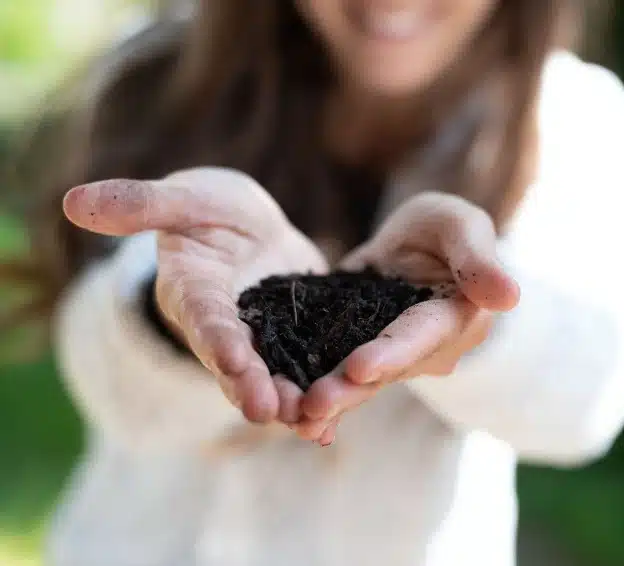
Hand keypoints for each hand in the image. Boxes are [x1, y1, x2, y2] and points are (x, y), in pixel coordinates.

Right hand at [63, 167, 327, 425]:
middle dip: (250, 386)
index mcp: (193, 291)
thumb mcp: (184, 199)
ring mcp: (258, 338)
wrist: (246, 229)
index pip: (202, 316)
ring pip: (270, 377)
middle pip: (234, 360)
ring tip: (311, 425)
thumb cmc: (208, 209)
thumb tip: (72, 201)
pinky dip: (316, 397)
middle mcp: (221, 327)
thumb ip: (142, 204)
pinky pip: (303, 372)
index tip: (231, 358)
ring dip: (288, 403)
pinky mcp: (292, 341)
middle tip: (270, 412)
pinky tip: (330, 430)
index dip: (215, 337)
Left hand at [292, 192, 520, 442]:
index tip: (361, 367)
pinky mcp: (360, 350)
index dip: (393, 353)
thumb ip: (477, 258)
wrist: (417, 245)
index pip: (422, 337)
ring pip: (360, 380)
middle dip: (351, 388)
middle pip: (387, 370)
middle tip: (314, 405)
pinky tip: (286, 411)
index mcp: (454, 317)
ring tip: (294, 415)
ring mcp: (392, 355)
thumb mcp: (461, 226)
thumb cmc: (445, 229)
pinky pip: (337, 372)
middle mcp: (425, 348)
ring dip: (330, 399)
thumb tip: (510, 296)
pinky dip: (314, 388)